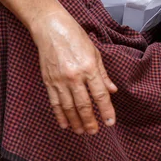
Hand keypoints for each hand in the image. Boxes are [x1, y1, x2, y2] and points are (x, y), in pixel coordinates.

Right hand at [31, 7, 117, 135]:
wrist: (51, 28)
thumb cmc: (75, 36)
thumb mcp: (94, 51)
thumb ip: (103, 73)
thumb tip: (112, 90)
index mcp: (89, 67)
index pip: (100, 94)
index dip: (106, 110)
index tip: (110, 122)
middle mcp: (74, 76)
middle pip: (84, 105)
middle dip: (90, 121)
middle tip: (94, 132)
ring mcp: (60, 80)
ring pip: (69, 108)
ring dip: (75, 122)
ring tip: (81, 132)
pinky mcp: (48, 81)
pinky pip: (55, 102)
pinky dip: (60, 115)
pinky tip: (65, 124)